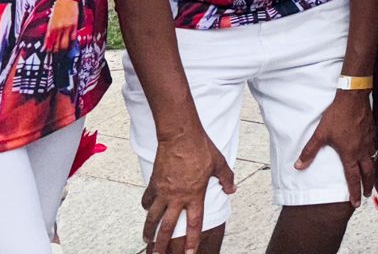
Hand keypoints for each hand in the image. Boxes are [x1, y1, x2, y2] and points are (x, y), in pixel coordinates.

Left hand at [44, 0, 79, 52]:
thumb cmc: (58, 8)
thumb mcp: (51, 20)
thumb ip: (49, 31)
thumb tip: (47, 41)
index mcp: (51, 28)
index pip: (49, 44)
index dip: (49, 50)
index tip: (49, 52)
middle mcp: (58, 29)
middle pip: (57, 46)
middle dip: (56, 51)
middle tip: (57, 52)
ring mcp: (67, 28)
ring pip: (65, 44)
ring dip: (64, 48)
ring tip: (64, 49)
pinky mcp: (74, 25)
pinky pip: (73, 37)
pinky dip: (71, 40)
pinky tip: (70, 41)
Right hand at [143, 127, 234, 252]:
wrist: (179, 135)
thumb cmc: (200, 147)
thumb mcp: (219, 163)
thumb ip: (226, 178)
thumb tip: (232, 189)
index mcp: (195, 195)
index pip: (194, 223)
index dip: (192, 241)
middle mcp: (177, 197)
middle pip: (168, 228)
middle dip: (162, 246)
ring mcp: (163, 191)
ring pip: (153, 217)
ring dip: (149, 231)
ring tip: (147, 240)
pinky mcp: (153, 183)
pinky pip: (148, 200)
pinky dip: (146, 207)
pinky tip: (146, 210)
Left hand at [296, 89, 375, 206]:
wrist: (353, 97)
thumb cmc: (337, 115)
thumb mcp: (320, 134)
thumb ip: (310, 151)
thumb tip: (299, 166)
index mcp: (350, 153)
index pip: (353, 178)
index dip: (354, 192)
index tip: (356, 203)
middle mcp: (362, 149)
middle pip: (368, 172)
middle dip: (367, 185)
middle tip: (366, 194)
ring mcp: (369, 140)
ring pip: (373, 160)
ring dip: (372, 171)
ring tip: (370, 176)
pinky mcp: (372, 130)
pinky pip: (374, 147)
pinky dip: (373, 155)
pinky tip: (370, 152)